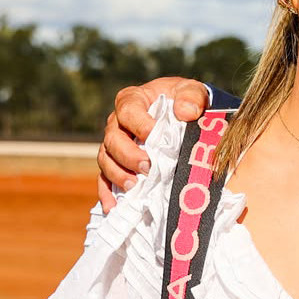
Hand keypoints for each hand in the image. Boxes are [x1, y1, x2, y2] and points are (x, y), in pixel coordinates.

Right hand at [97, 77, 210, 209]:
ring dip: (118, 175)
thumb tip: (186, 112)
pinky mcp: (118, 165)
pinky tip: (113, 207)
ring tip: (135, 188)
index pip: (128, 111)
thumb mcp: (193, 92)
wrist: (187, 117)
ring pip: (106, 160)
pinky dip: (107, 193)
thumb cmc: (186, 101)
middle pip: (112, 139)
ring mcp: (115, 145)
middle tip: (148, 168)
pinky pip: (105, 179)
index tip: (154, 136)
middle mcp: (118, 123)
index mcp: (133, 100)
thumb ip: (192, 97)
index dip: (139, 124)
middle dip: (128, 155)